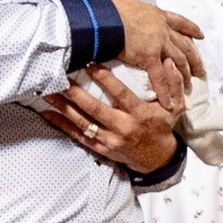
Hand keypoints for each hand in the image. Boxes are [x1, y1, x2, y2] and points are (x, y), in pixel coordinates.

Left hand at [38, 69, 180, 174]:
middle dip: (76, 93)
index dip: (105, 79)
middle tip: (60, 78)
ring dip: (64, 108)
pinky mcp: (101, 148)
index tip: (91, 63)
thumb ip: (173, 84)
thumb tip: (168, 63)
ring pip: (83, 122)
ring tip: (48, 94)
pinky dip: (62, 126)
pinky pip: (78, 136)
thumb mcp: (175, 107)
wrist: (157, 159)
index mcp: (140, 114)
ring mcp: (110, 140)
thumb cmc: (163, 127)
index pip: (120, 94)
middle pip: (95, 109)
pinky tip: (48, 114)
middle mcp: (124, 128)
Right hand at [112, 0, 205, 107]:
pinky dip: (165, 92)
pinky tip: (169, 103)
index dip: (191, 29)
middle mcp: (162, 29)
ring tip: (189, 89)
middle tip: (201, 71)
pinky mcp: (149, 57)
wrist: (103, 16)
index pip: (180, 23)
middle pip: (185, 46)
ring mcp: (158, 43)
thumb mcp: (126, 8)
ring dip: (185, 77)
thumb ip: (133, 17)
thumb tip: (124, 20)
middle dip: (195, 59)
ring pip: (179, 62)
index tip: (200, 35)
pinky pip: (160, 78)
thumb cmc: (108, 11)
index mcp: (158, 15)